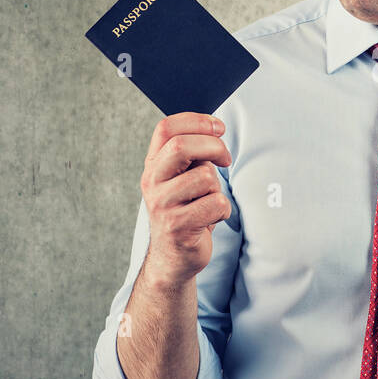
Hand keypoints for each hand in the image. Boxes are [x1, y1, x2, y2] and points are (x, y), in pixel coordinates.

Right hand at [140, 112, 233, 283]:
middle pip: (182, 146)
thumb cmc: (186, 210)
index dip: (197, 121)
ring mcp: (162, 204)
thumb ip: (191, 155)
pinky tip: (211, 219)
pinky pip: (216, 204)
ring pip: (205, 177)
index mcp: (153, 165)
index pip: (166, 128)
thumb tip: (215, 129)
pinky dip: (223, 210)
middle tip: (225, 159)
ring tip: (209, 200)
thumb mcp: (181, 178)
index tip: (218, 128)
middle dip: (214, 147)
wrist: (173, 257)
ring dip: (218, 188)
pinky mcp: (177, 226)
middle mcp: (152, 182)